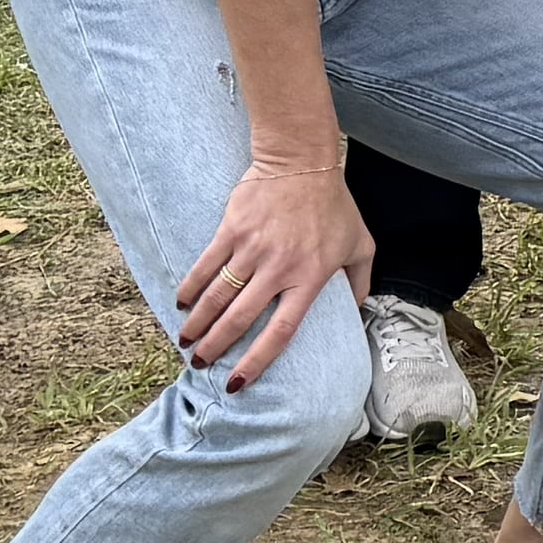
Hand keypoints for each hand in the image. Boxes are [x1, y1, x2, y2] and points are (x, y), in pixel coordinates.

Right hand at [169, 149, 373, 380]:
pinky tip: (181, 302)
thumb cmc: (334, 204)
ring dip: (198, 322)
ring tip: (186, 340)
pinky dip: (191, 286)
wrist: (302, 161)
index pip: (282, 331)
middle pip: (241, 319)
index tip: (237, 381)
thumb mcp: (361, 244)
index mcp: (310, 277)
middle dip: (216, 346)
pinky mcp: (233, 229)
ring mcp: (253, 248)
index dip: (258, 361)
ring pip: (219, 295)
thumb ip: (361, 281)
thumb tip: (358, 313)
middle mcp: (279, 268)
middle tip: (199, 364)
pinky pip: (206, 264)